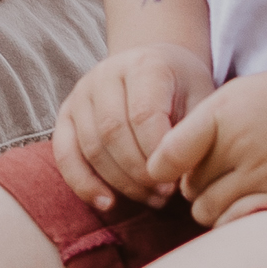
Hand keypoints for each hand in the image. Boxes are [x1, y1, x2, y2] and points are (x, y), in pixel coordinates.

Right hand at [54, 37, 211, 206]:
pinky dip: (83, 183)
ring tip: (151, 199)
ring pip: (91, 147)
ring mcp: (81, 93)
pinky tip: (108, 203)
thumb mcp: (201, 99)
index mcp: (143, 64)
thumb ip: (193, 131)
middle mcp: (105, 74)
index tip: (175, 180)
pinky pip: (65, 153)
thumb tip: (181, 175)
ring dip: (120, 182)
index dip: (156, 153)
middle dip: (138, 172)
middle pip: (112, 132)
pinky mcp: (66, 114)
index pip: (143, 114)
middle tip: (164, 195)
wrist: (155, 66)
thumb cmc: (182, 88)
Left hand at [169, 58, 266, 223]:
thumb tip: (163, 170)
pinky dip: (236, 219)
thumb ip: (198, 130)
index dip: (164, 168)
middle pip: (189, 190)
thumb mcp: (238, 95)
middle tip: (221, 173)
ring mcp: (266, 174)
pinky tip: (251, 202)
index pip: (166, 157)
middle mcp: (240, 145)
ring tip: (238, 186)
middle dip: (197, 186)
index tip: (172, 169)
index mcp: (222, 115)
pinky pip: (239, 224)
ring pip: (209, 213)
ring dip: (216, 206)